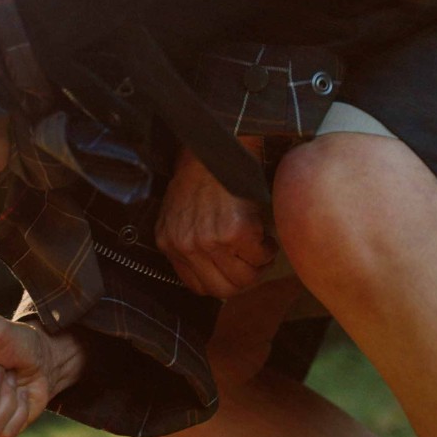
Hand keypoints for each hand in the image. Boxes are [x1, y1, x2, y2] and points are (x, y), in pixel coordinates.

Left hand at [155, 143, 276, 297]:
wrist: (217, 147)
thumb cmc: (203, 176)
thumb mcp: (181, 213)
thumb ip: (189, 242)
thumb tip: (215, 270)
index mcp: (169, 242)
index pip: (198, 286)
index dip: (222, 282)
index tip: (235, 269)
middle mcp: (185, 245)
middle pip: (222, 290)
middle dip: (244, 279)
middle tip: (254, 262)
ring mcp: (208, 240)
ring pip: (244, 279)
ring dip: (259, 265)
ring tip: (260, 246)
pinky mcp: (233, 231)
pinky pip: (260, 257)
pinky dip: (268, 248)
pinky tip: (263, 232)